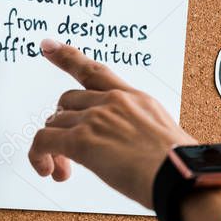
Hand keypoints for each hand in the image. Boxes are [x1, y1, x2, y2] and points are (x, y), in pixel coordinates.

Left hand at [29, 39, 194, 208]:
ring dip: (54, 148)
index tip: (49, 46)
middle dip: (64, 125)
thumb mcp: (166, 136)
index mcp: (136, 98)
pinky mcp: (81, 140)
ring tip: (63, 169)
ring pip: (54, 122)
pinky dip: (38, 156)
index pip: (95, 71)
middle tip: (68, 152)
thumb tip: (137, 150)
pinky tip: (47, 170)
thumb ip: (142, 134)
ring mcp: (95, 118)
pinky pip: (43, 141)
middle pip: (67, 101)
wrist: (182, 175)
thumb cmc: (181, 165)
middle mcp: (113, 101)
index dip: (67, 57)